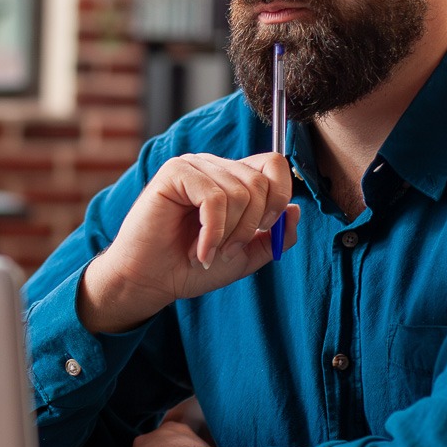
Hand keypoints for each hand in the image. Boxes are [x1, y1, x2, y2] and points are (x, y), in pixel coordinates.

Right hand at [78, 152, 298, 333]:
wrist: (151, 282)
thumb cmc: (192, 267)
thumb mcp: (246, 256)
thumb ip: (275, 236)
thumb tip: (296, 209)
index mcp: (232, 178)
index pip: (274, 164)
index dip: (279, 196)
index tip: (266, 229)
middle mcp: (214, 166)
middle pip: (261, 181)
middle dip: (252, 225)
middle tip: (229, 250)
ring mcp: (194, 166)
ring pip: (240, 192)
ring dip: (229, 234)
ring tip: (208, 252)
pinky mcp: (174, 173)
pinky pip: (213, 198)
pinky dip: (212, 233)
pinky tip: (199, 250)